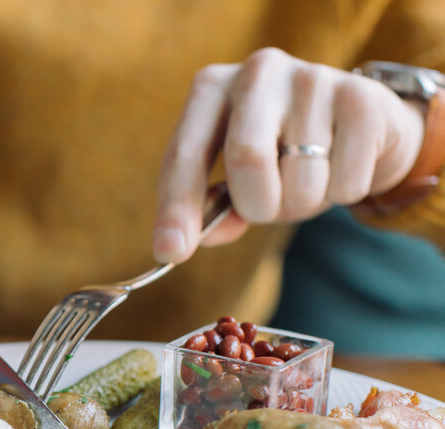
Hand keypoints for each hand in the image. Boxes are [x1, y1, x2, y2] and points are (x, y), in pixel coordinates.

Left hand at [152, 48, 425, 262]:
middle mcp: (257, 71)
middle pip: (247, 158)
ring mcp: (311, 77)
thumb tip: (180, 244)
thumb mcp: (239, 181)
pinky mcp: (361, 97)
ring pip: (301, 179)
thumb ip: (211, 210)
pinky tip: (343, 165)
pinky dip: (341, 193)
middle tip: (267, 207)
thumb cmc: (284, 157)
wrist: (361, 125)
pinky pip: (346, 181)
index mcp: (211, 89)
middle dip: (257, 204)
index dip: (177, 208)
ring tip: (310, 177)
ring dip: (303, 201)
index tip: (171, 252)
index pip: (184, 154)